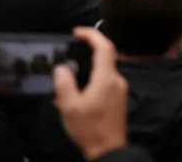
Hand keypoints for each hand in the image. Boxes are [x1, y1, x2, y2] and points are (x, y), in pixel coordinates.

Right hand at [53, 27, 128, 161]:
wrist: (109, 150)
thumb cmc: (90, 129)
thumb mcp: (70, 107)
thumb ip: (65, 84)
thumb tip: (61, 67)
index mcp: (107, 78)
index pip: (104, 46)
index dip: (92, 34)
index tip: (77, 32)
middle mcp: (117, 80)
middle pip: (104, 57)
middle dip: (86, 54)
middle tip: (69, 57)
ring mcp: (120, 89)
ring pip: (103, 72)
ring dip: (86, 73)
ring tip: (67, 86)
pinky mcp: (118, 99)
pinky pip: (104, 83)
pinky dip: (91, 84)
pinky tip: (76, 98)